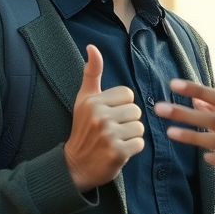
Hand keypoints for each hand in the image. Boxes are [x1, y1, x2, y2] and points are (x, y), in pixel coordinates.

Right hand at [64, 45, 144, 192]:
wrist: (74, 165)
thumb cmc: (82, 129)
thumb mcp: (84, 99)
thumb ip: (92, 73)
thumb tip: (92, 47)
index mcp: (93, 101)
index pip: (128, 94)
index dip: (121, 105)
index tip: (108, 115)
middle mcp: (100, 116)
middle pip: (136, 111)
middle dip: (128, 121)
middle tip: (111, 130)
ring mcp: (108, 135)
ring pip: (140, 127)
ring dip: (131, 136)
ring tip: (115, 140)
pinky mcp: (117, 152)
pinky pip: (140, 143)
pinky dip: (132, 149)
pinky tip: (118, 151)